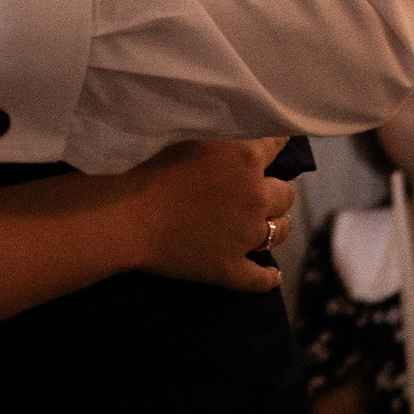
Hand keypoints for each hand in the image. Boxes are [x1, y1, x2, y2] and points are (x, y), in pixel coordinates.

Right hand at [120, 137, 291, 293]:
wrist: (128, 215)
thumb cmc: (151, 166)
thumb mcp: (192, 134)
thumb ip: (222, 134)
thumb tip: (239, 135)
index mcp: (246, 158)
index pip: (277, 145)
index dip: (274, 146)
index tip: (270, 148)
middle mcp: (256, 197)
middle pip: (285, 194)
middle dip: (276, 190)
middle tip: (260, 190)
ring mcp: (247, 237)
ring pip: (280, 232)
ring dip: (277, 225)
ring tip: (267, 225)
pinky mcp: (231, 268)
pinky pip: (260, 278)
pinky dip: (268, 277)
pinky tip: (271, 274)